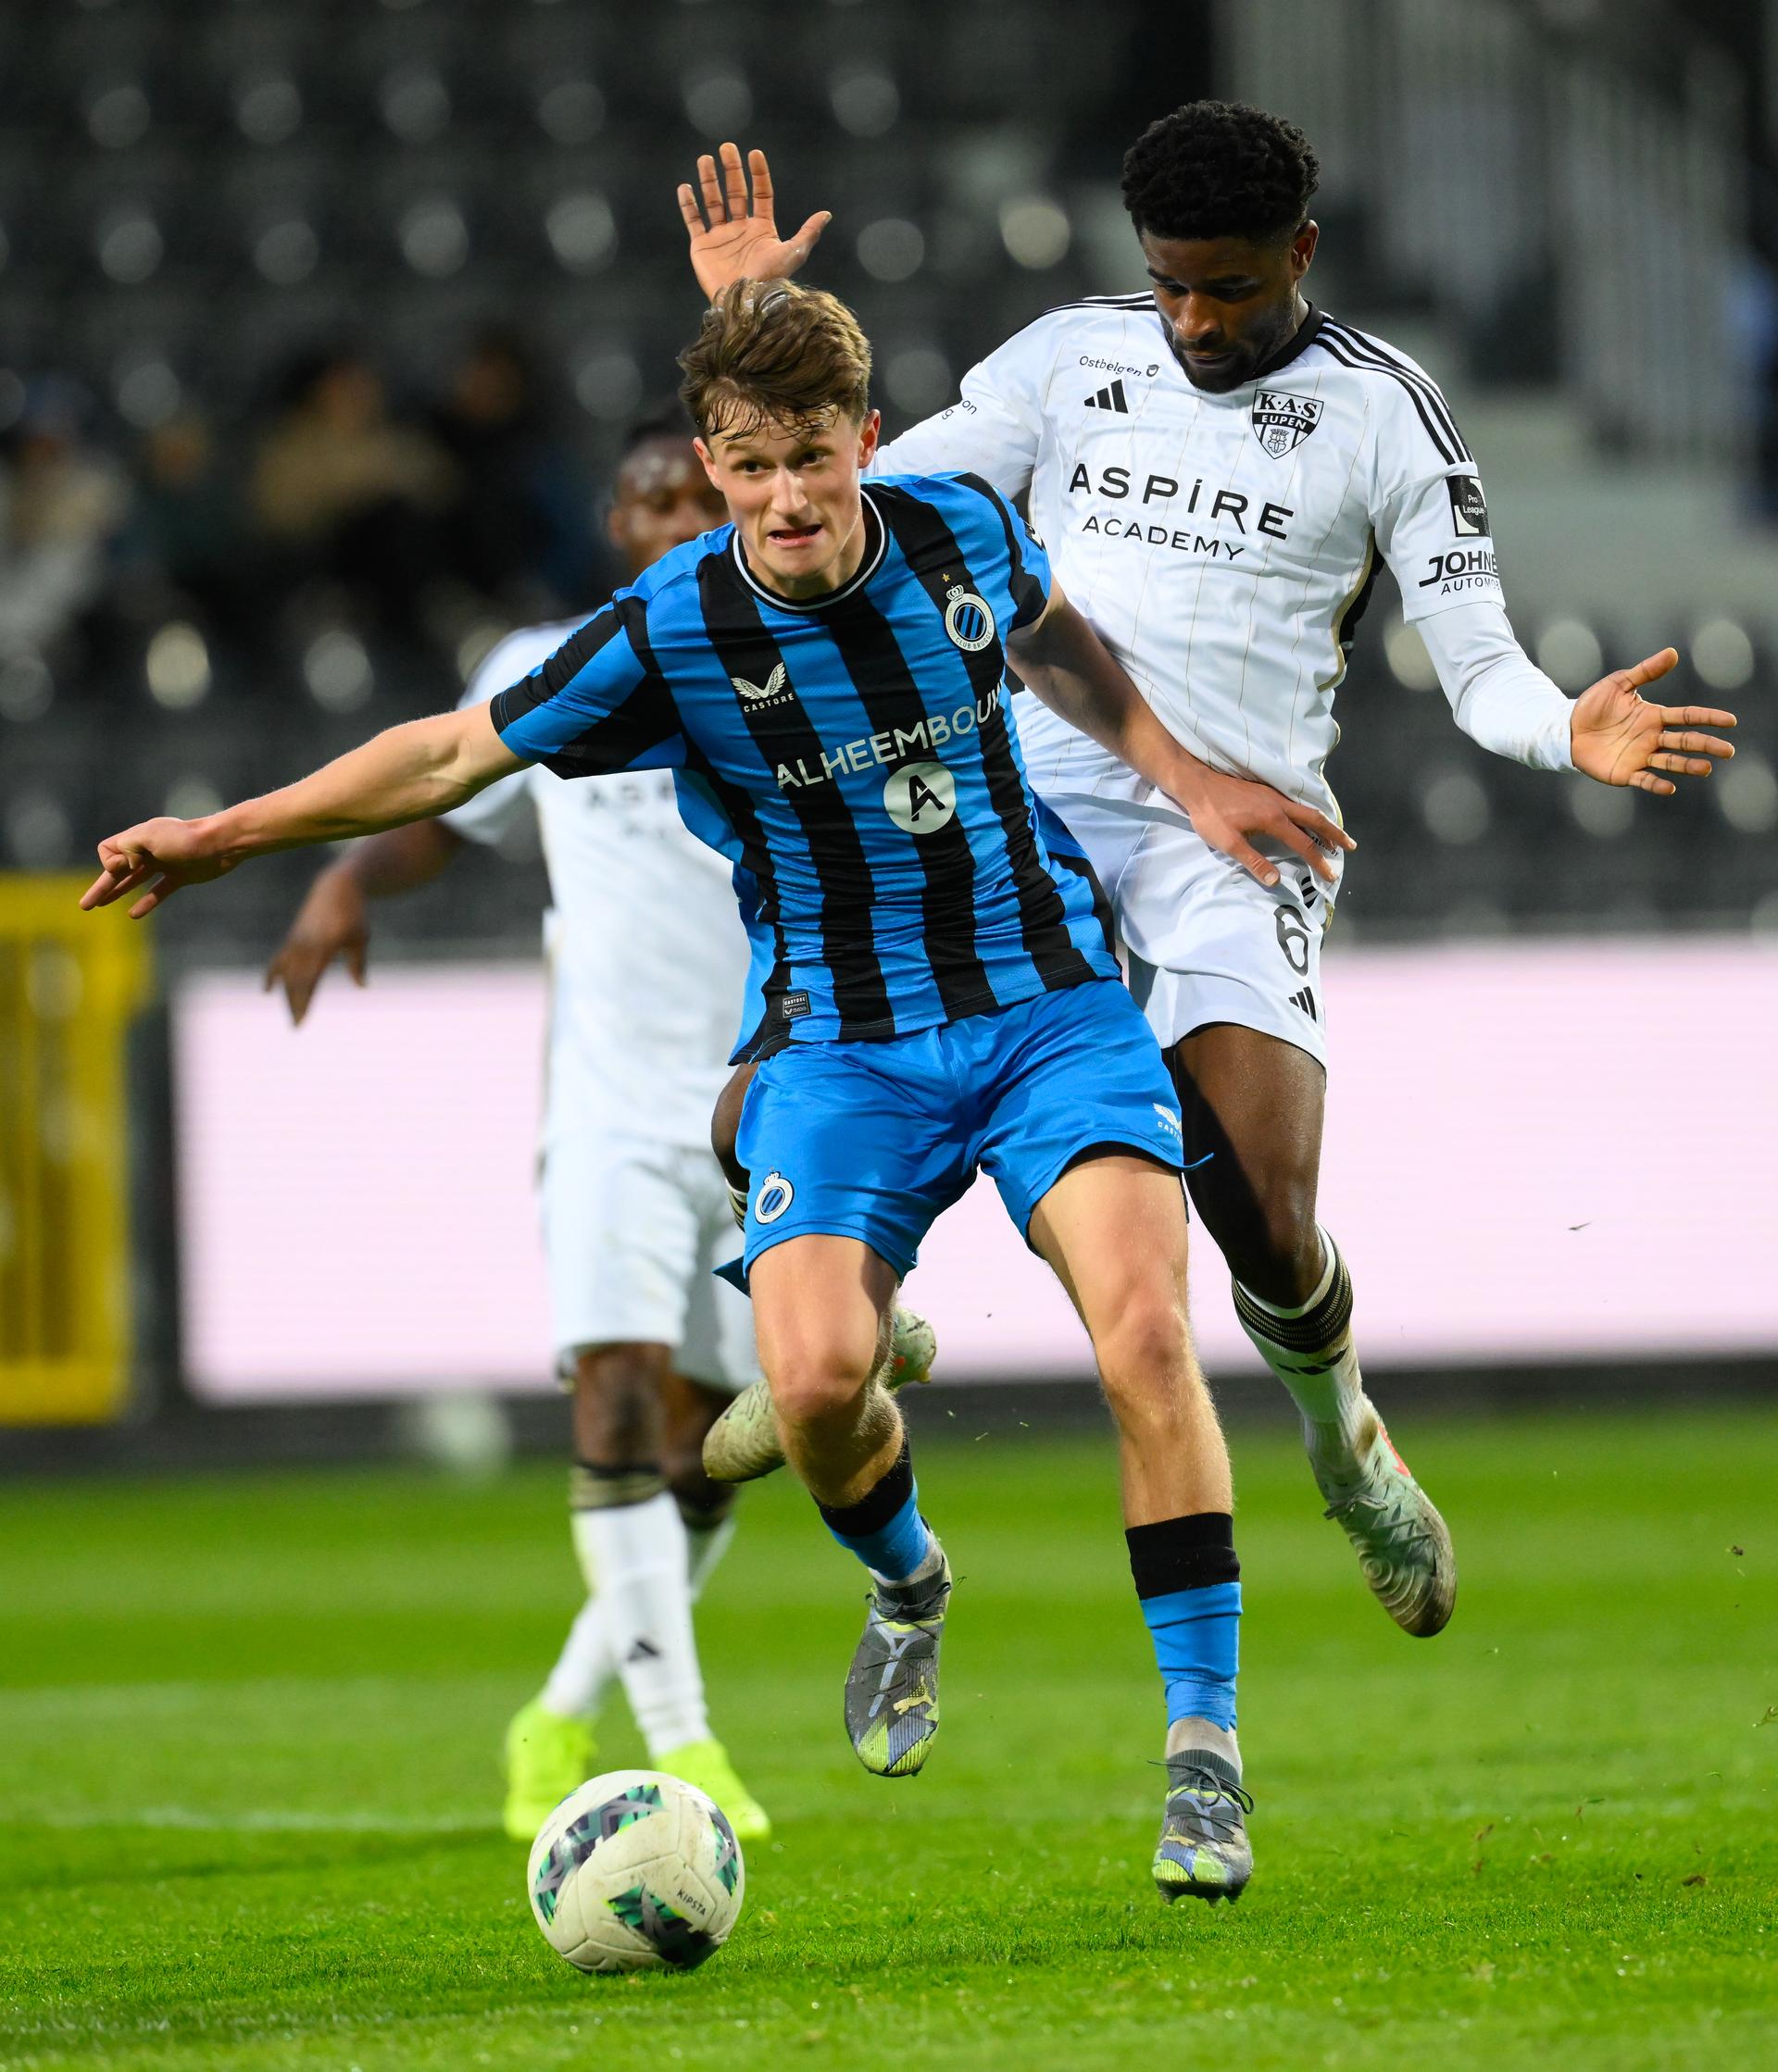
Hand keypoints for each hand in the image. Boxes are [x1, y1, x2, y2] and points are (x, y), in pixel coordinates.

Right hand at [79, 817, 235, 919]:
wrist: (221, 844)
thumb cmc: (185, 838)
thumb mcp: (149, 835)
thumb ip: (128, 846)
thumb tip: (126, 866)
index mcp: (137, 838)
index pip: (107, 850)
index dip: (111, 862)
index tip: (132, 864)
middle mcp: (147, 850)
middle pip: (116, 870)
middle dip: (100, 886)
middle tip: (84, 906)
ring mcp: (163, 864)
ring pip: (133, 881)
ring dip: (116, 892)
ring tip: (100, 906)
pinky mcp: (180, 877)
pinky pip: (157, 892)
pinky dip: (145, 902)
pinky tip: (133, 914)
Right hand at [264, 868, 369, 1025]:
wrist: (337, 887)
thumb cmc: (355, 913)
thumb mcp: (361, 937)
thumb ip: (358, 963)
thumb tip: (361, 986)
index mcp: (324, 945)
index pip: (310, 978)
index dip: (305, 999)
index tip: (303, 1018)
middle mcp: (306, 944)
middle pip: (295, 980)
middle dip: (295, 1003)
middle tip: (296, 1025)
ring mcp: (297, 940)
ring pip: (287, 973)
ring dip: (287, 995)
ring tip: (292, 1015)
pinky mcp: (293, 938)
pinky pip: (279, 959)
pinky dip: (273, 975)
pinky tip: (267, 990)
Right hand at [677, 143, 830, 300]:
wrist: (744, 302)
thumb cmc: (770, 279)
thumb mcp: (793, 254)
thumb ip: (808, 233)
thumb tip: (826, 214)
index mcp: (762, 228)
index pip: (761, 194)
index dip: (758, 173)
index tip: (755, 153)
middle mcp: (741, 229)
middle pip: (735, 192)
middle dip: (731, 169)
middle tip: (727, 148)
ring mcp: (720, 237)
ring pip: (713, 202)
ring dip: (709, 180)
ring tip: (705, 159)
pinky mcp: (702, 247)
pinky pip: (693, 221)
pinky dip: (688, 204)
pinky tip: (685, 187)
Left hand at [1171, 766, 1355, 888]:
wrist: (1197, 784)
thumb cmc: (1210, 815)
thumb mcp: (1228, 842)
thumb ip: (1253, 861)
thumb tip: (1276, 881)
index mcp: (1273, 819)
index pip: (1303, 844)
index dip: (1318, 861)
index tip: (1330, 874)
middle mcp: (1279, 805)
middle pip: (1315, 820)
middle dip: (1335, 834)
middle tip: (1351, 846)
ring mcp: (1273, 795)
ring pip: (1307, 809)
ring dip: (1323, 823)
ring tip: (1335, 835)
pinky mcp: (1265, 791)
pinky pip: (1296, 803)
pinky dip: (1309, 814)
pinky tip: (1306, 819)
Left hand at [1570, 648, 1735, 793]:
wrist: (1568, 728)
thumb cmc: (1595, 705)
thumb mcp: (1619, 684)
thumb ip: (1645, 671)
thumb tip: (1673, 652)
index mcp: (1655, 716)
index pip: (1688, 716)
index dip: (1709, 718)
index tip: (1730, 721)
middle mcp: (1652, 738)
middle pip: (1686, 741)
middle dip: (1707, 745)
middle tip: (1727, 751)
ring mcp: (1640, 756)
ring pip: (1670, 761)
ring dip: (1688, 765)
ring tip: (1705, 768)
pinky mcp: (1625, 773)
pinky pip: (1644, 780)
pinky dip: (1656, 784)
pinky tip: (1669, 787)